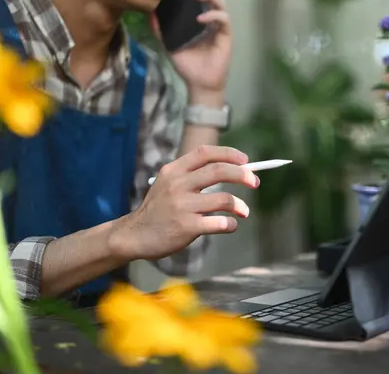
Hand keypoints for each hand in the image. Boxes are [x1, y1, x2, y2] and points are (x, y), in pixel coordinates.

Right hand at [110, 146, 258, 260]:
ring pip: (224, 199)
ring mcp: (182, 206)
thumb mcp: (167, 184)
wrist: (133, 235)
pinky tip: (230, 225)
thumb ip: (192, 175)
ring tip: (244, 212)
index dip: (229, 154)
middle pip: (219, 171)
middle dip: (243, 175)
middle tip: (255, 182)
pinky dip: (230, 224)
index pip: (205, 152)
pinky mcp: (186, 227)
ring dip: (240, 206)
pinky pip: (219, 223)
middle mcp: (177, 184)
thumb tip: (234, 170)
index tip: (245, 160)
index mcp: (174, 170)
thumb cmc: (158, 210)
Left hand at [150, 0, 231, 103]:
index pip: (199, 1)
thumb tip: (150, 14)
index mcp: (198, 22)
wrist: (199, 84)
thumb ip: (160, 30)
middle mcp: (210, 22)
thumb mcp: (169, 46)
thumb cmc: (188, 66)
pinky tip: (201, 19)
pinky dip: (213, 16)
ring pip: (220, 5)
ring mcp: (218, 29)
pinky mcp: (225, 37)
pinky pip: (223, 21)